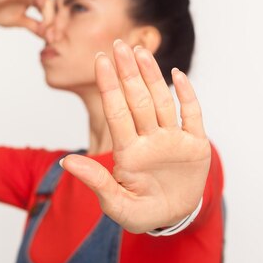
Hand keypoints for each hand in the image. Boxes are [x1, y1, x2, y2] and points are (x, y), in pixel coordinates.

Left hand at [59, 39, 211, 233]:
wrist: (174, 218)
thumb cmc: (142, 213)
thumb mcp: (118, 205)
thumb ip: (96, 182)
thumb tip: (67, 162)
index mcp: (129, 152)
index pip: (117, 112)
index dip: (109, 87)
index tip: (99, 60)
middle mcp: (150, 139)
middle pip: (137, 100)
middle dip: (128, 73)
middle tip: (119, 44)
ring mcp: (172, 140)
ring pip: (161, 101)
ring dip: (152, 76)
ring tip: (141, 50)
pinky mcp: (195, 145)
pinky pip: (192, 115)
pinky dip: (187, 95)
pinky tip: (177, 75)